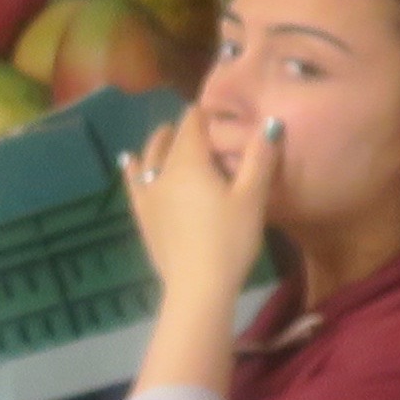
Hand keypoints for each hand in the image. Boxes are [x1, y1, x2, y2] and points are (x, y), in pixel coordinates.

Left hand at [124, 112, 276, 305]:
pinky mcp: (142, 215)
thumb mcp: (253, 197)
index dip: (206, 113)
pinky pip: (133, 181)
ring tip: (169, 137)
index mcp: (189, 161)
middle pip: (171, 138)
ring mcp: (147, 193)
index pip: (193, 122)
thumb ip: (260, 158)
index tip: (221, 115)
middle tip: (205, 130)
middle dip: (186, 129)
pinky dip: (134, 166)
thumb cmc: (230, 239)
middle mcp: (162, 170)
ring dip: (161, 143)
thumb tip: (270, 122)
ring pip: (150, 156)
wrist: (197, 286)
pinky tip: (129, 160)